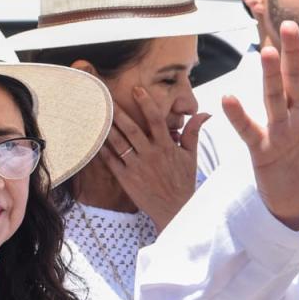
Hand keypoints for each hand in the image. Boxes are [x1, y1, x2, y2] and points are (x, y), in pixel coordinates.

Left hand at [102, 87, 208, 230]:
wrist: (175, 210)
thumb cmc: (183, 181)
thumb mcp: (191, 156)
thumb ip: (193, 132)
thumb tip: (204, 114)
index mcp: (167, 147)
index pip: (156, 120)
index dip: (146, 104)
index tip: (137, 89)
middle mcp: (151, 155)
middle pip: (132, 129)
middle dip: (119, 112)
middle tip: (106, 96)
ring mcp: (137, 167)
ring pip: (118, 143)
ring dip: (107, 127)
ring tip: (96, 113)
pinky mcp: (126, 178)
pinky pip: (111, 161)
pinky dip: (102, 149)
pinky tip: (94, 137)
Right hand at [223, 21, 298, 229]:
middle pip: (296, 80)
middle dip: (294, 54)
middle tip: (289, 26)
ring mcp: (279, 130)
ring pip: (274, 97)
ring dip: (269, 76)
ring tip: (266, 52)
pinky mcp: (262, 148)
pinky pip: (248, 129)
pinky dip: (238, 115)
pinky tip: (230, 98)